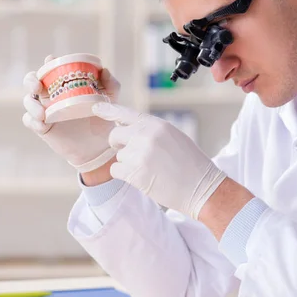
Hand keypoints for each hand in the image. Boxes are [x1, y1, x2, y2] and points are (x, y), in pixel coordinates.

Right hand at [22, 55, 119, 172]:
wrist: (99, 145)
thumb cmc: (102, 119)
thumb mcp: (110, 101)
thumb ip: (111, 84)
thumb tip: (104, 70)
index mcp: (64, 85)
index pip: (51, 69)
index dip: (47, 63)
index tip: (50, 60)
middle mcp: (51, 95)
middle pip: (31, 81)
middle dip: (31, 81)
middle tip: (38, 87)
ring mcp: (45, 110)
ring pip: (28, 101)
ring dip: (31, 105)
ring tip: (42, 114)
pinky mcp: (43, 127)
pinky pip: (29, 121)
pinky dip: (33, 121)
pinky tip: (42, 125)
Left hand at [92, 102, 226, 218]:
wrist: (202, 187)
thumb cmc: (191, 164)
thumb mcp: (173, 137)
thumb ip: (151, 131)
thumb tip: (129, 131)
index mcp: (156, 124)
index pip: (125, 113)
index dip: (108, 111)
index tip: (95, 109)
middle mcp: (145, 135)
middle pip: (115, 135)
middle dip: (119, 145)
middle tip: (133, 155)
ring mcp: (139, 154)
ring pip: (118, 156)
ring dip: (128, 164)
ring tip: (150, 170)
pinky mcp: (135, 173)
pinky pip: (116, 170)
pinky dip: (126, 176)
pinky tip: (144, 178)